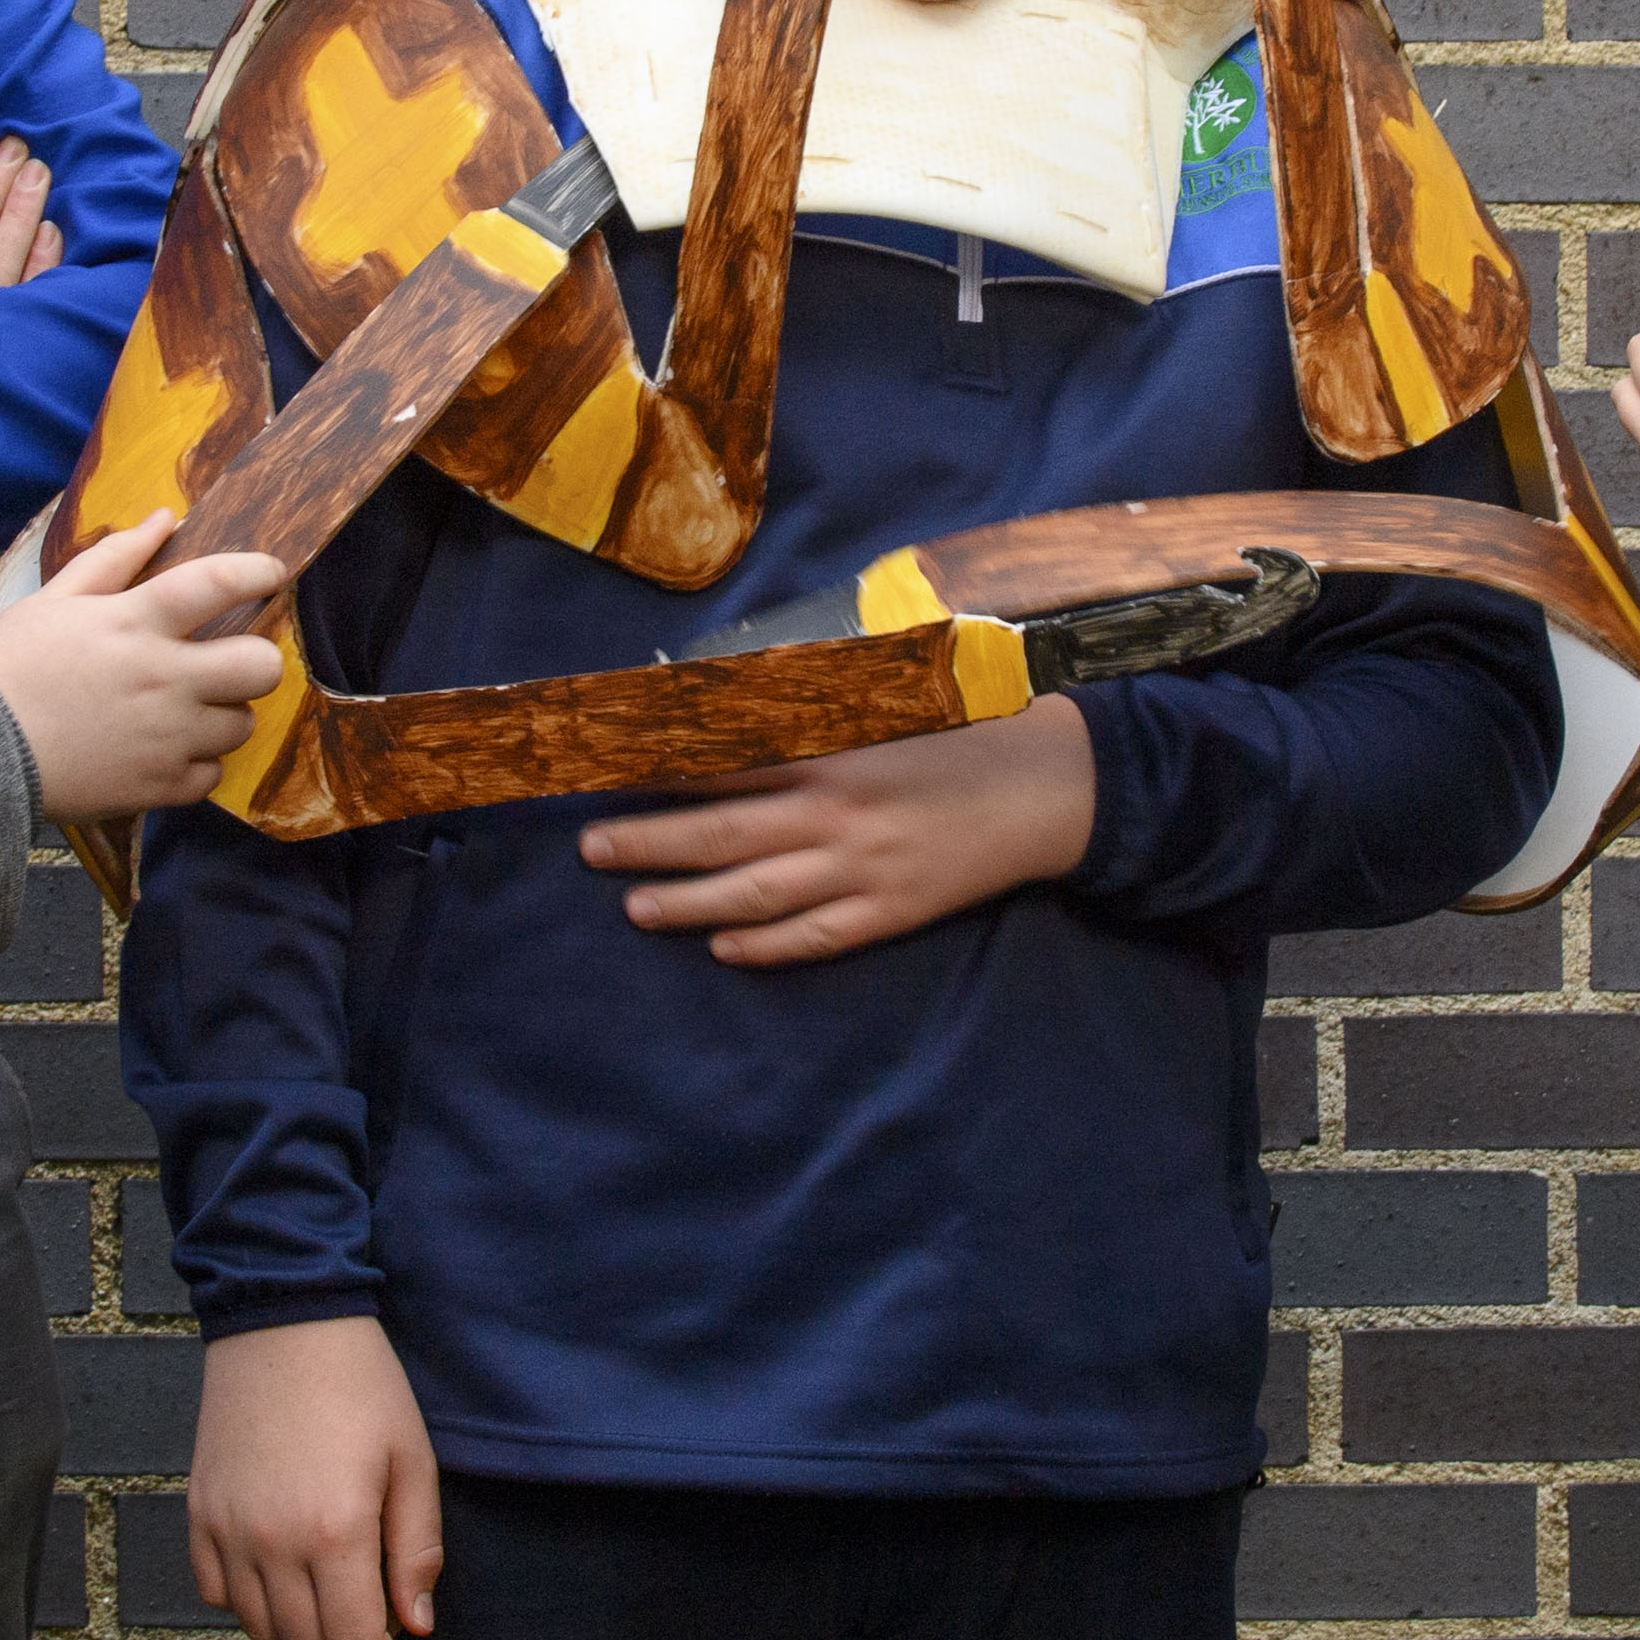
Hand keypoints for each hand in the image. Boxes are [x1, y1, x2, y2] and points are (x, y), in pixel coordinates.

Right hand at [0, 511, 287, 819]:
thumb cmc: (10, 666)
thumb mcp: (54, 599)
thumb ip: (115, 557)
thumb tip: (164, 518)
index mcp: (137, 623)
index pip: (221, 583)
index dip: (258, 571)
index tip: (269, 573)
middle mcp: (164, 679)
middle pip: (261, 666)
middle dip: (255, 658)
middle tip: (228, 659)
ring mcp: (166, 738)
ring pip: (241, 723)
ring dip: (222, 713)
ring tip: (186, 709)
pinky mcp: (158, 787)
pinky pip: (212, 774)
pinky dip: (196, 762)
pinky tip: (165, 749)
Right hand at [189, 1316, 441, 1639]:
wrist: (285, 1322)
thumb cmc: (361, 1386)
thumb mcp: (412, 1461)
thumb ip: (417, 1550)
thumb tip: (417, 1625)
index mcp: (335, 1532)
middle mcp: (273, 1543)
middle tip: (378, 1614)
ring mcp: (228, 1530)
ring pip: (262, 1628)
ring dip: (302, 1626)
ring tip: (331, 1586)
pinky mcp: (199, 1514)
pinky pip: (217, 1594)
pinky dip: (250, 1600)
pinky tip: (281, 1569)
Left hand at [576, 702, 1096, 966]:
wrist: (1048, 787)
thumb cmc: (963, 730)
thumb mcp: (888, 698)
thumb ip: (814, 700)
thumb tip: (729, 690)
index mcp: (832, 751)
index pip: (723, 765)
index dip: (658, 772)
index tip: (605, 772)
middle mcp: (837, 814)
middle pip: (721, 836)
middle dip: (648, 844)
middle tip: (591, 849)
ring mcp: (863, 869)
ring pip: (755, 895)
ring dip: (687, 902)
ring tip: (635, 909)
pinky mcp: (892, 911)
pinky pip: (815, 936)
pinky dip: (766, 946)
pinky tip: (723, 949)